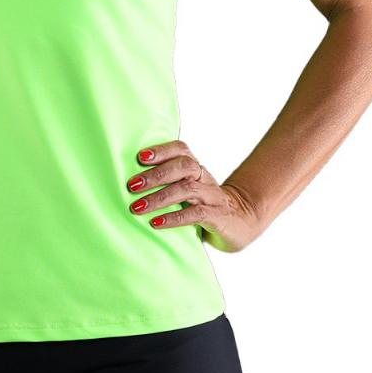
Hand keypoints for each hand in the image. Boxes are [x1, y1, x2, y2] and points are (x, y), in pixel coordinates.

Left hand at [125, 139, 262, 251]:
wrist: (241, 222)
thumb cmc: (203, 204)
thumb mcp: (188, 188)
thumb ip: (167, 182)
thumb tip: (129, 182)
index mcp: (196, 168)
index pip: (181, 149)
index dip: (161, 150)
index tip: (140, 157)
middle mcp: (204, 178)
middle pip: (183, 166)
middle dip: (156, 174)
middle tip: (132, 185)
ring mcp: (212, 196)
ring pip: (187, 189)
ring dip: (160, 197)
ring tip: (138, 207)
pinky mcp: (218, 217)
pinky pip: (196, 214)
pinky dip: (174, 218)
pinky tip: (156, 223)